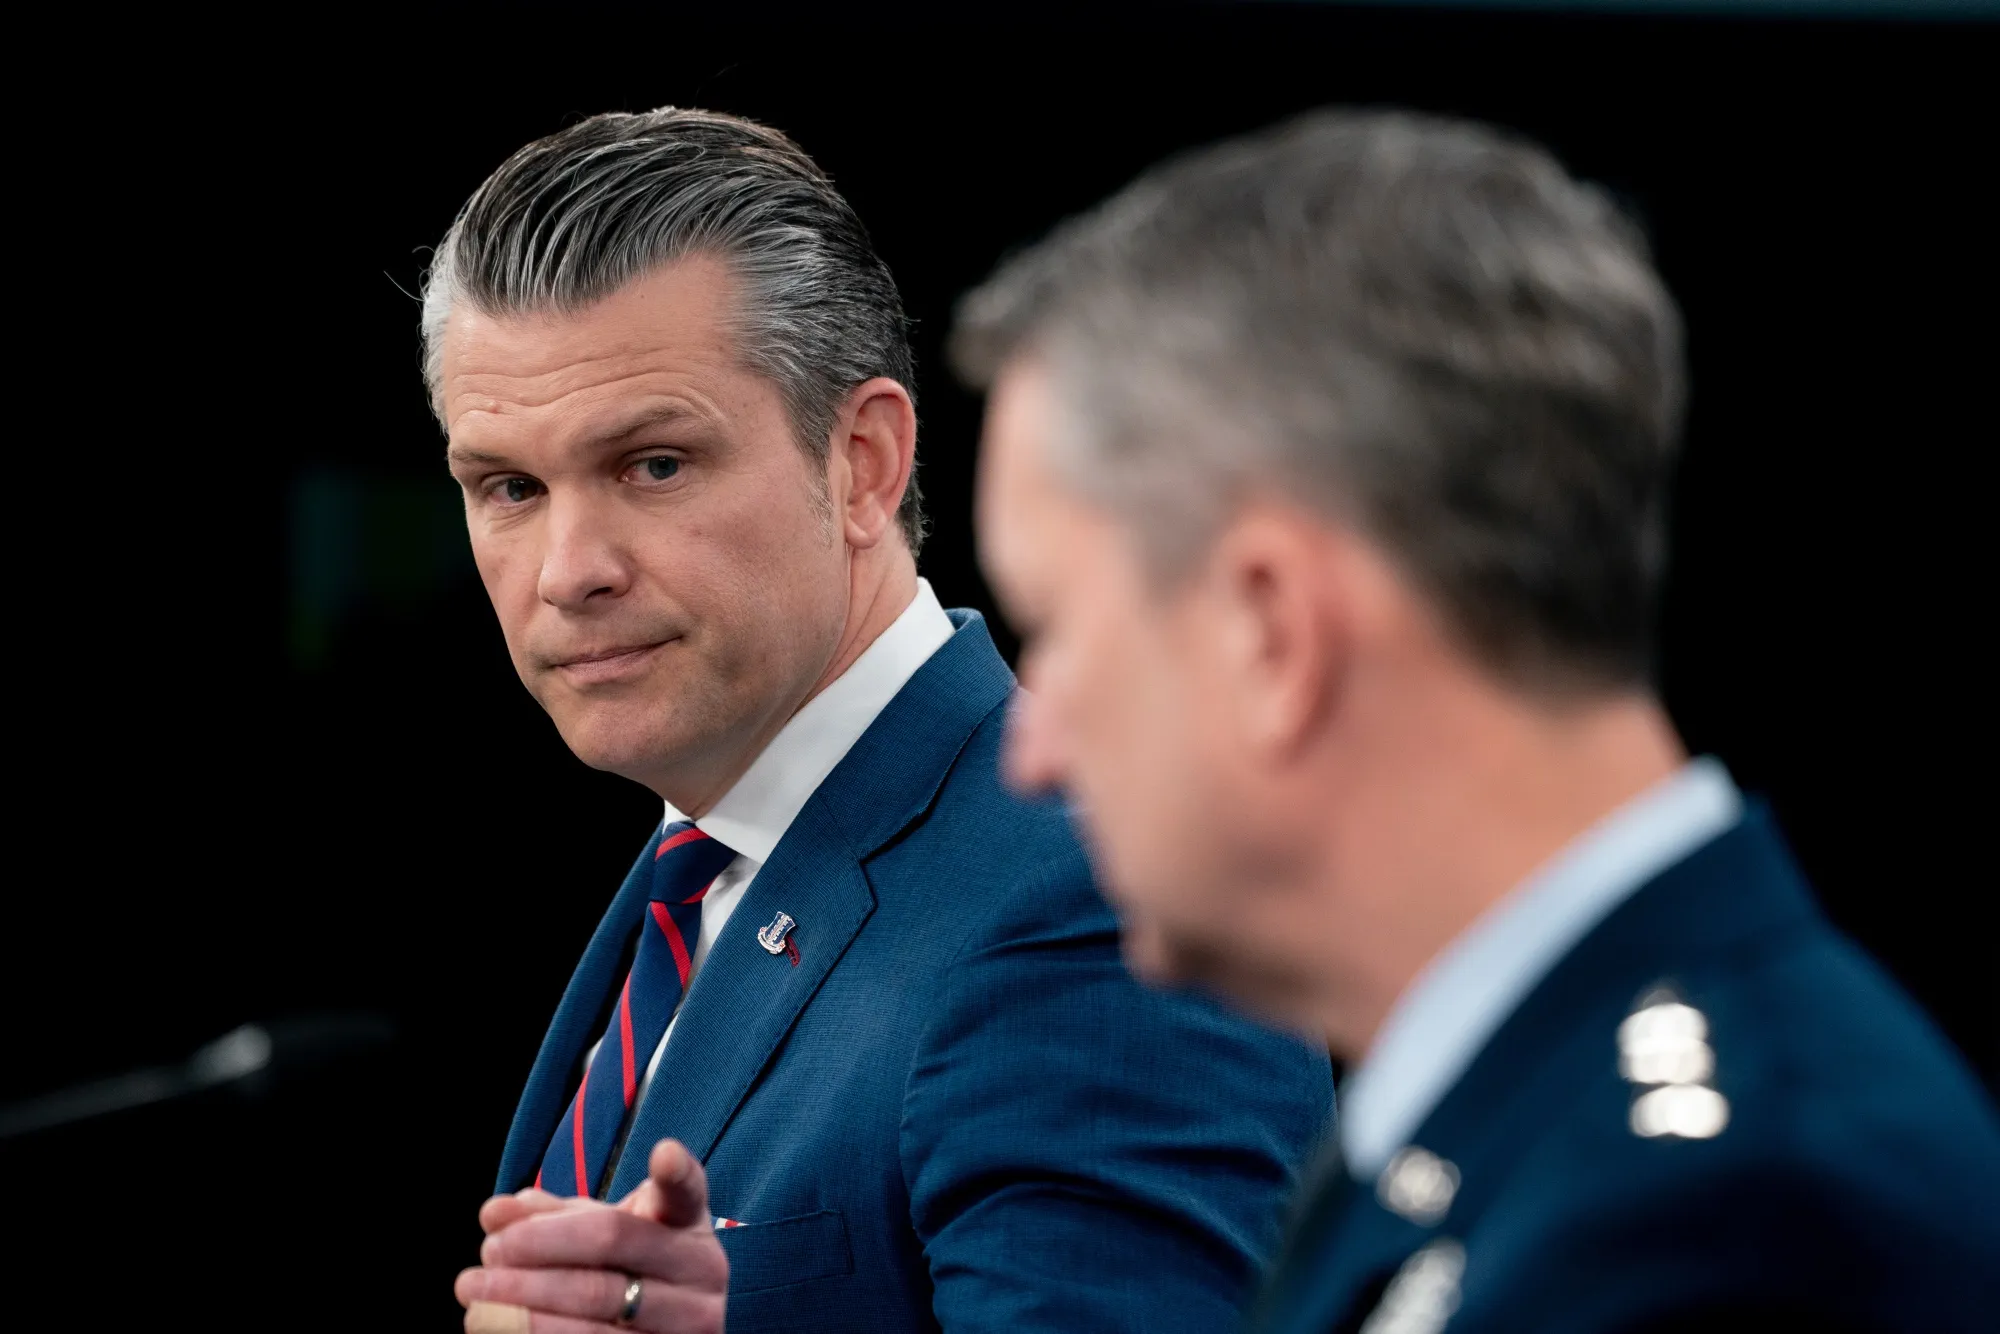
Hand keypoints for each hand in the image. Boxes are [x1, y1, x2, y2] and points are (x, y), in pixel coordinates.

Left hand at [456, 1139, 728, 1332]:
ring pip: (596, 1312)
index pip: (686, 1191)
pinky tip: (496, 1329)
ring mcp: (690, 1325)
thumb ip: (548, 1216)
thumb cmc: (620, 1268)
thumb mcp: (593, 1231)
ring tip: (475, 1296)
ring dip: (524, 1305)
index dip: (676, 1172)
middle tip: (489, 1252)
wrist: (658, 1330)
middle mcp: (702, 1271)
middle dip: (537, 1246)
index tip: (663, 1154)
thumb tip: (495, 1213)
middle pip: (610, 1245)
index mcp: (687, 1223)